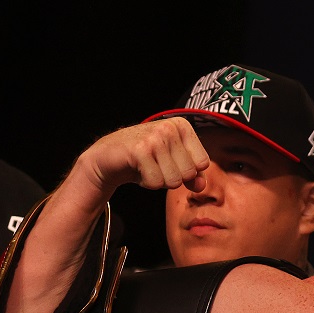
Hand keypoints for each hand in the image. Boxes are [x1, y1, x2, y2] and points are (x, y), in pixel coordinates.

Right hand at [68, 118, 210, 211]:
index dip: (188, 172)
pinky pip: (156, 182)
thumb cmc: (146, 159)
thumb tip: (201, 186)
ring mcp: (154, 138)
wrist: (110, 156)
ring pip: (174, 180)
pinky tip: (138, 170)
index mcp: (182, 126)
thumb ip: (193, 175)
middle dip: (173, 178)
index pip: (203, 163)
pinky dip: (147, 183)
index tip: (171, 162)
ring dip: (159, 181)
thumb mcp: (174, 165)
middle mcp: (170, 128)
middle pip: (189, 173)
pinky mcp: (139, 150)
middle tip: (156, 166)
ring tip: (147, 167)